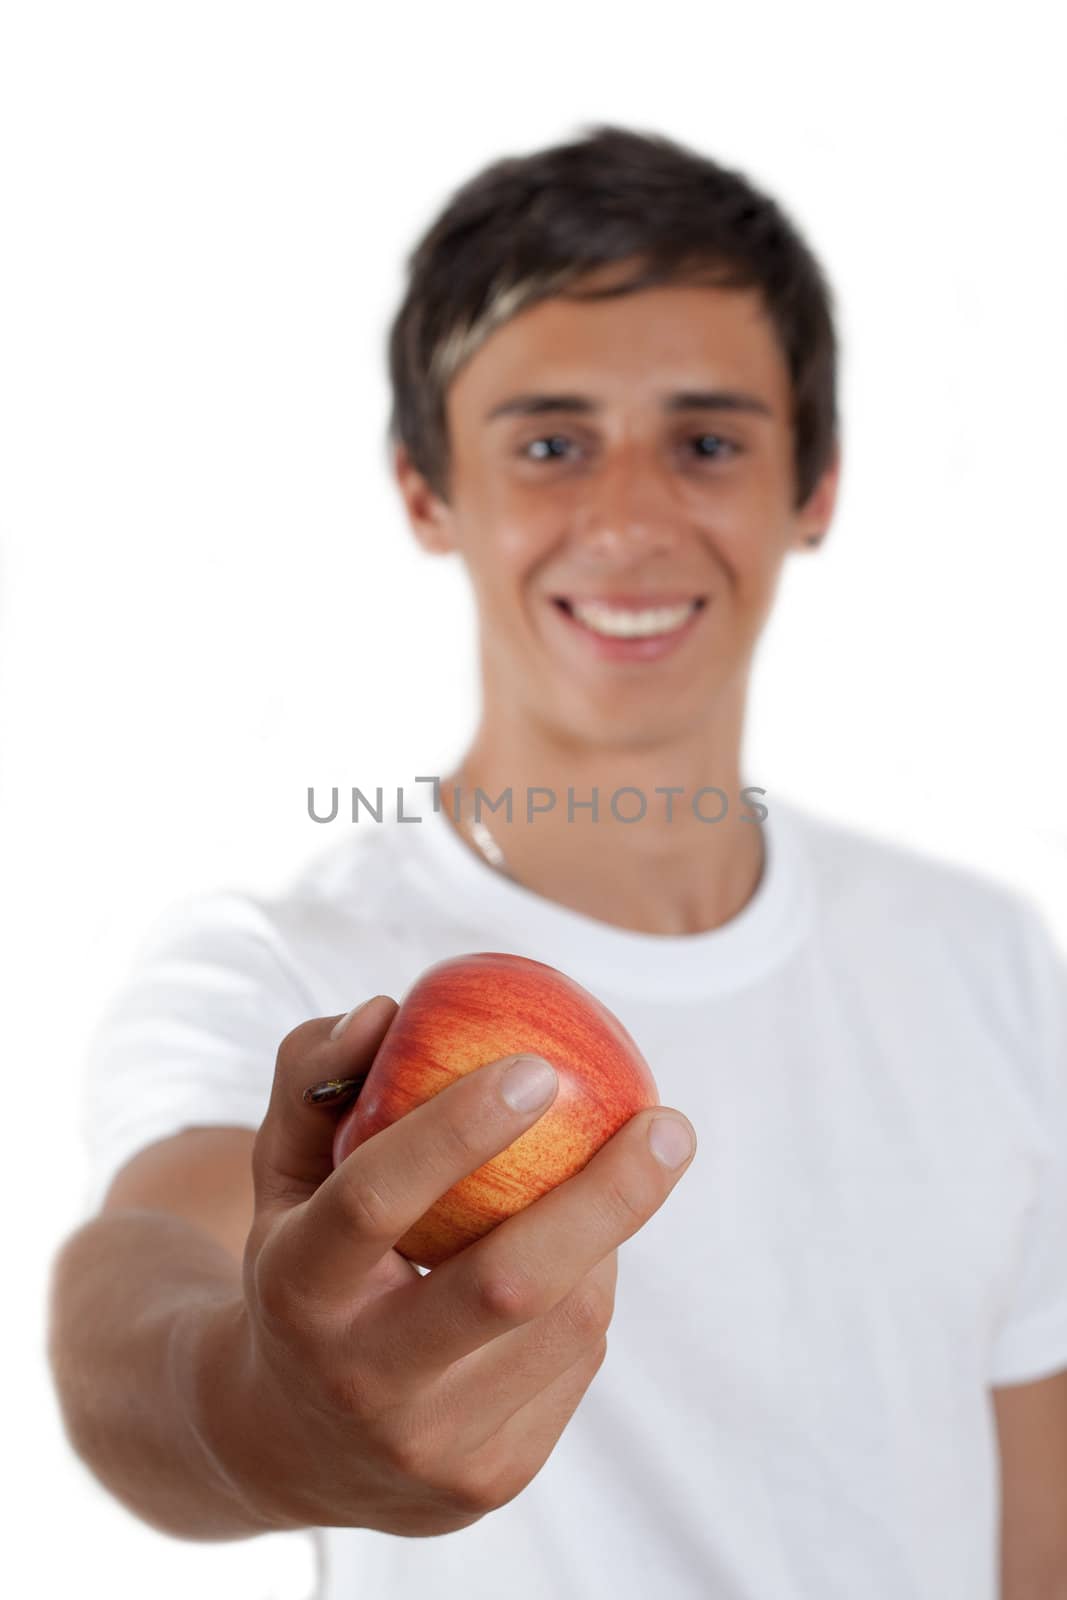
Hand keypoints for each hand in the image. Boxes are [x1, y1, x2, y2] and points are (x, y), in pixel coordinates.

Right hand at [227, 995, 695, 1535]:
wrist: (290, 1447)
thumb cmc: (302, 1268)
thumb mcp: (281, 1174)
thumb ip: (315, 1080)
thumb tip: (386, 1011)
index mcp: (297, 1287)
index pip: (373, 1198)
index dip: (456, 1128)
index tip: (540, 1065)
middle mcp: (360, 1380)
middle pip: (508, 1283)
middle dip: (606, 1196)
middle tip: (669, 1124)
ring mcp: (431, 1446)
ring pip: (567, 1322)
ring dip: (603, 1241)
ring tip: (609, 1185)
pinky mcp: (492, 1481)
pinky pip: (577, 1364)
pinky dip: (589, 1294)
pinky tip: (572, 1265)